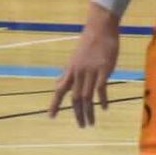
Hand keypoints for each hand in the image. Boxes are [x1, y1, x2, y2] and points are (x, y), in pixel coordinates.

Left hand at [49, 6, 120, 126]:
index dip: (55, 103)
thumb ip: (68, 73)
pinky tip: (104, 108)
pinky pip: (101, 88)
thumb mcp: (74, 59)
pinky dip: (101, 100)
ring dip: (89, 111)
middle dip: (77, 113)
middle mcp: (78, 72)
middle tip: (81, 126)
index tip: (50, 116)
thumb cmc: (89, 43)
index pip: (59, 90)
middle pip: (75, 98)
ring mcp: (90, 71)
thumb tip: (59, 83)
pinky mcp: (103, 70)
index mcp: (70, 70)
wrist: (100, 28)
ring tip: (91, 123)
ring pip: (87, 96)